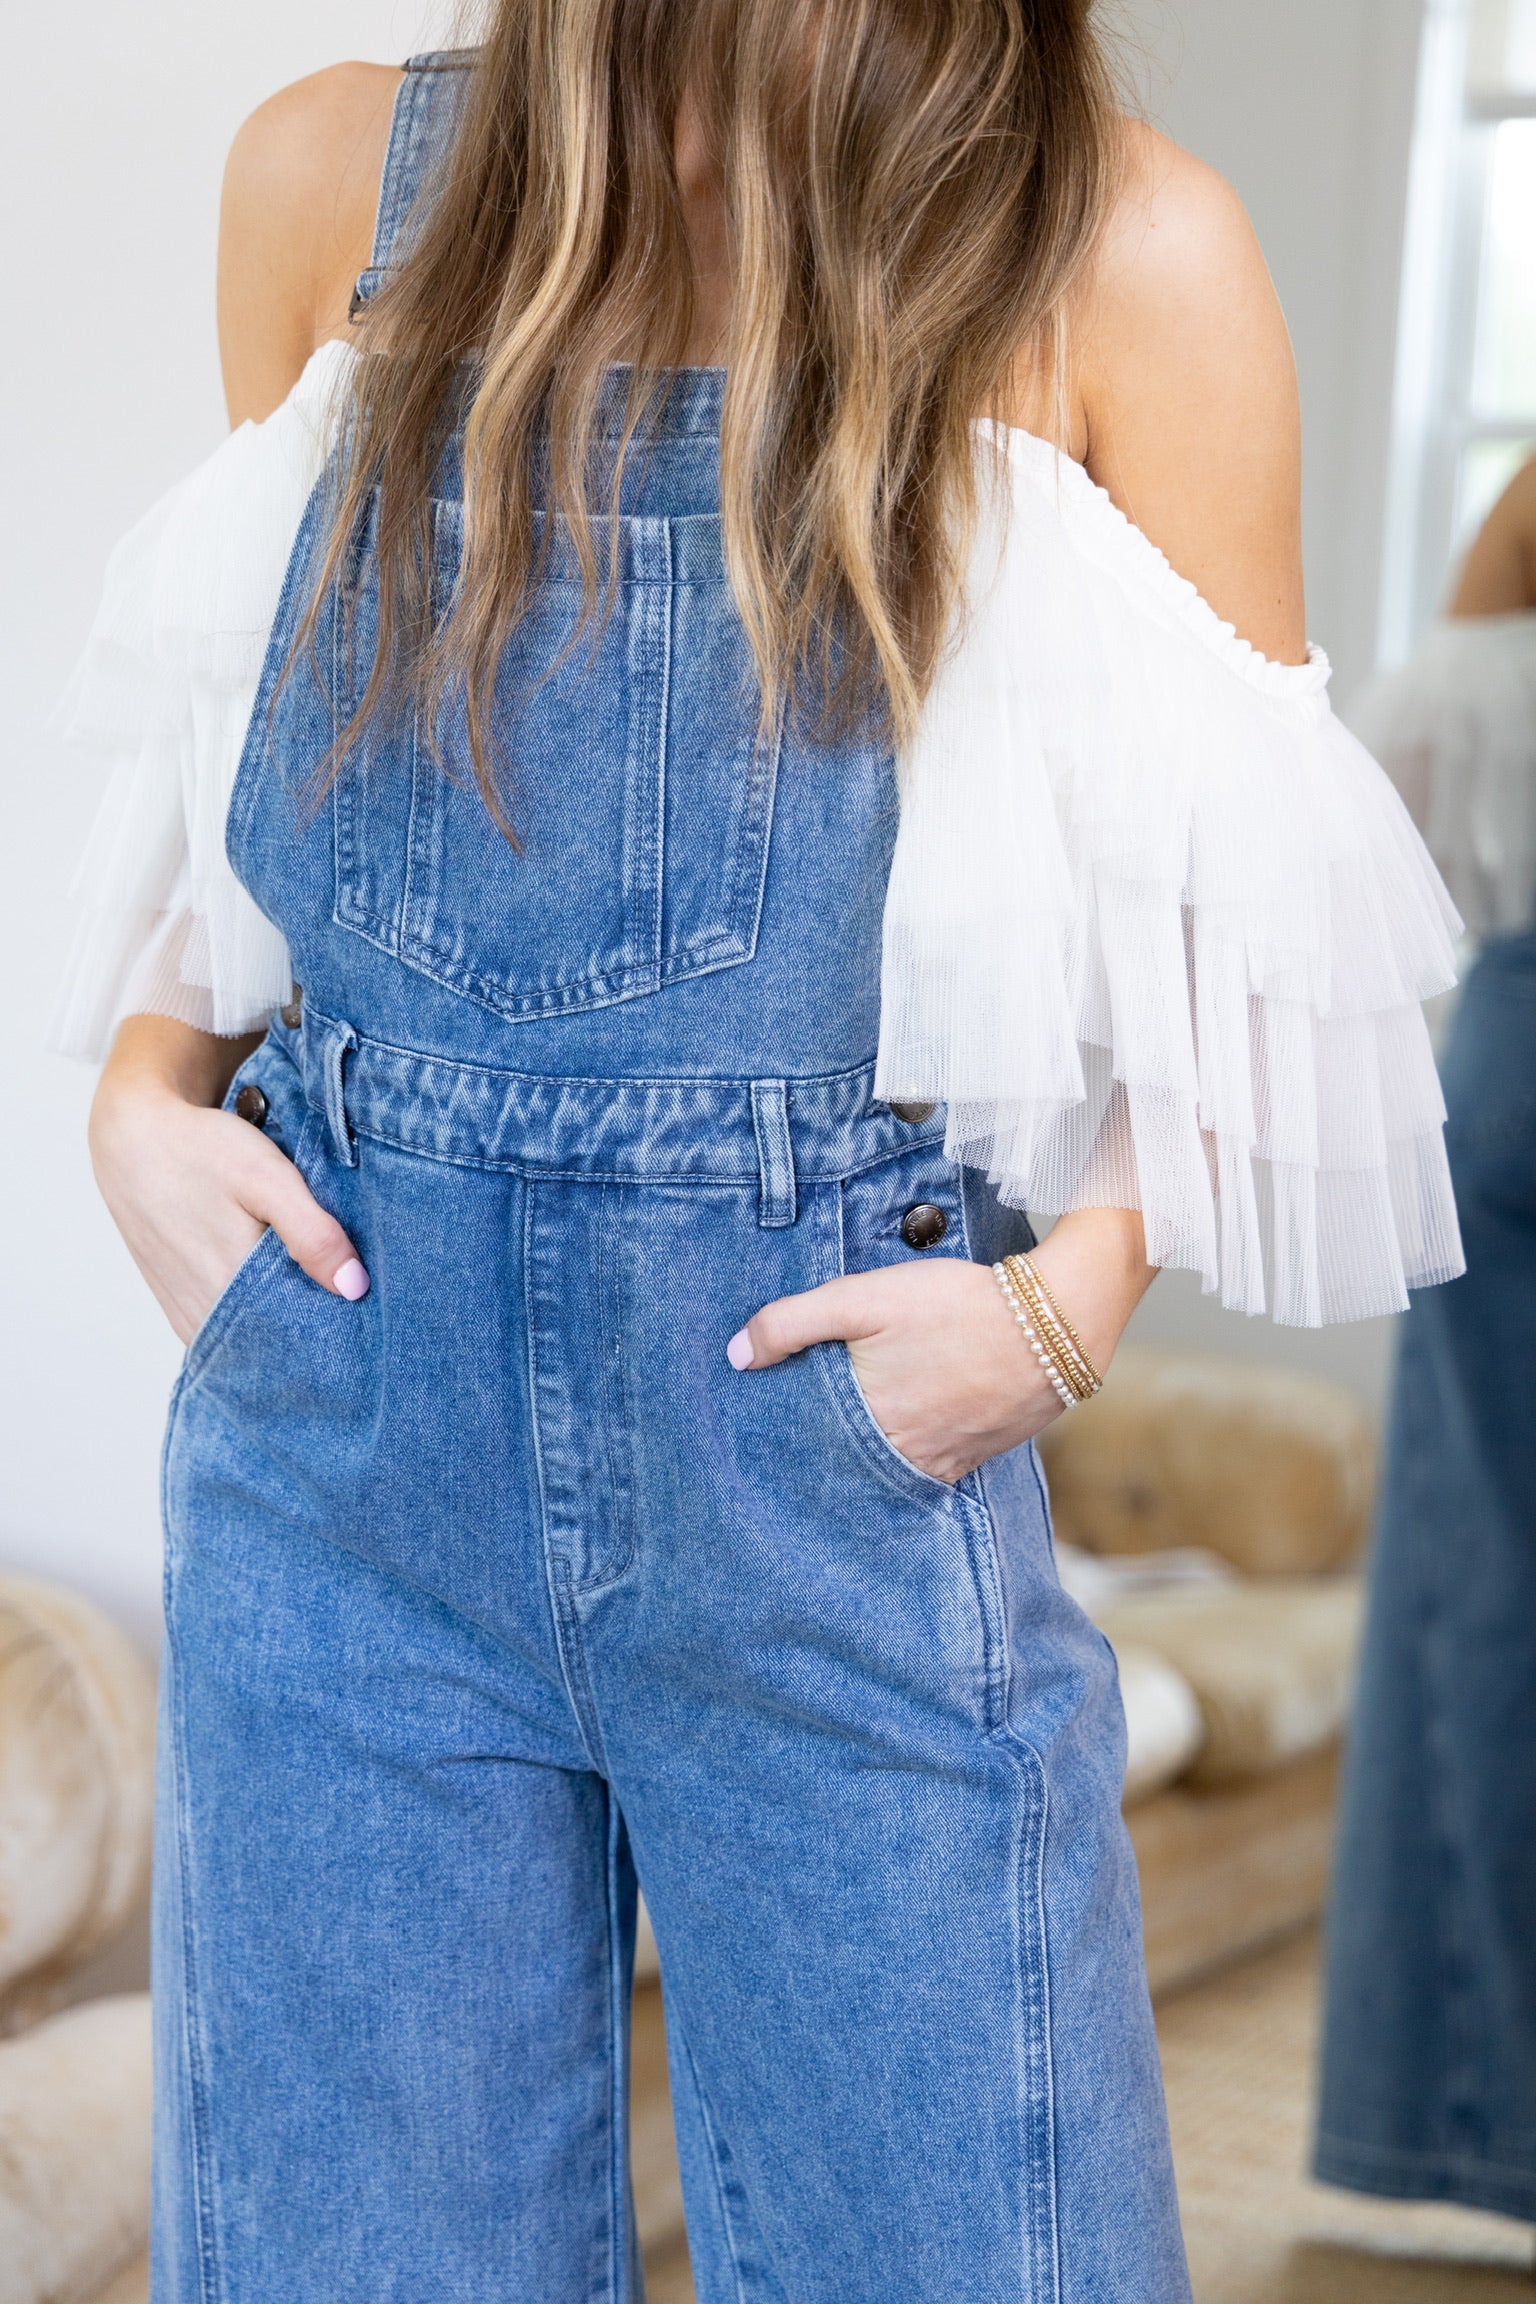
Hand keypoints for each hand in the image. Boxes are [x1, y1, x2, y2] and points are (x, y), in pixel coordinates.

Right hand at [90, 1019, 368, 1347]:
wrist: (134, 1139)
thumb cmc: (202, 1150)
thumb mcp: (266, 1177)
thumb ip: (312, 1233)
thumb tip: (354, 1288)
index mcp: (231, 1287)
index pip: (305, 1335)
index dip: (343, 1325)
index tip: (374, 1310)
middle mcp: (206, 1314)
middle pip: (281, 1343)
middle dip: (320, 1327)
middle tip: (358, 1300)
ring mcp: (189, 1317)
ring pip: (255, 1343)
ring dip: (288, 1326)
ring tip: (323, 1294)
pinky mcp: (180, 1310)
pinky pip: (231, 1334)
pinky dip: (259, 1322)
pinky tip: (284, 1295)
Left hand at [726, 1208, 1156, 1483]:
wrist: (1057, 1319)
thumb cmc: (956, 1305)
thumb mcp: (865, 1298)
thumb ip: (793, 1323)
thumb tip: (735, 1356)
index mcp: (867, 1422)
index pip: (805, 1448)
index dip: (779, 1444)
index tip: (751, 1443)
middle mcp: (903, 1454)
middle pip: (843, 1467)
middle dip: (815, 1462)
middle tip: (782, 1458)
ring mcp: (943, 1460)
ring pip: (884, 1473)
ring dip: (860, 1465)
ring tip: (834, 1450)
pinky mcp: (976, 1456)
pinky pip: (927, 1471)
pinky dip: (903, 1463)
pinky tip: (893, 1446)